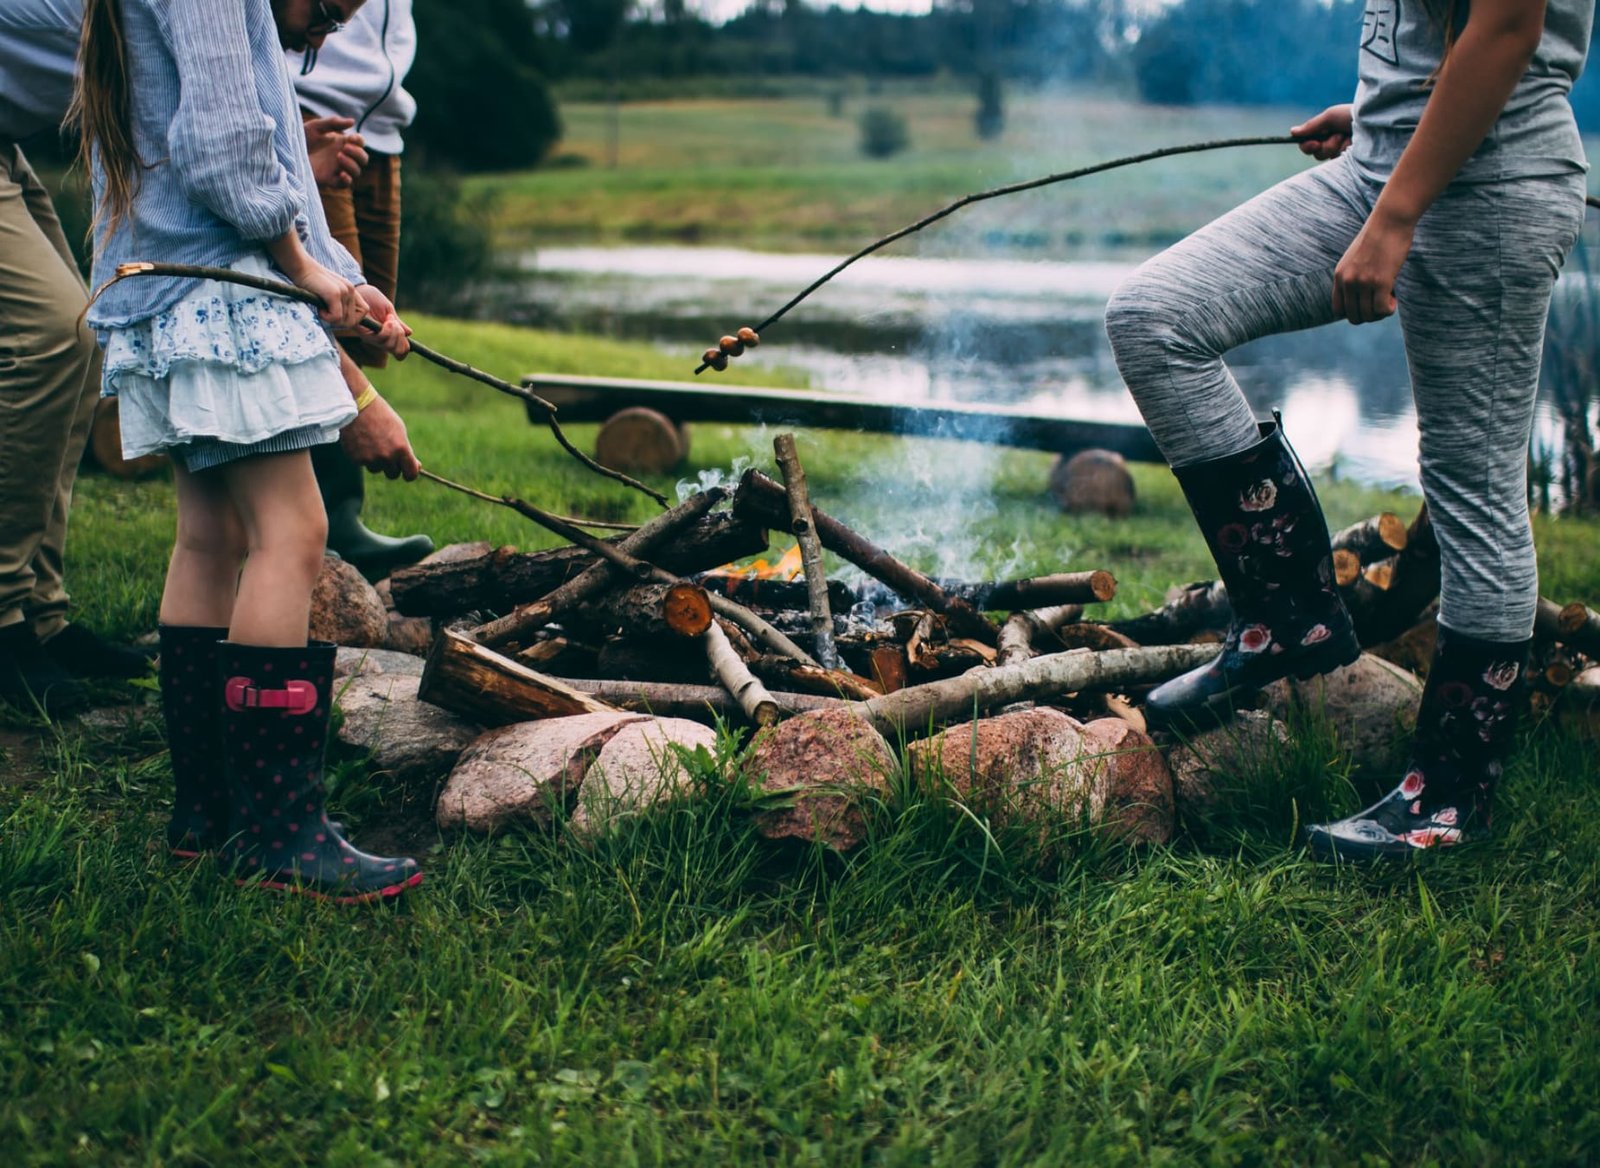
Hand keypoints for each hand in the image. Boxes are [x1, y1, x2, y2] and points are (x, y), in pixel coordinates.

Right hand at [294, 262, 364, 327]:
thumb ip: (339, 303)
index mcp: (351, 290)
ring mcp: (344, 291)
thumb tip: (342, 321)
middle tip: (326, 313)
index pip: (364, 311)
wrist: (300, 267)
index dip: (352, 318)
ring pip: (345, 321)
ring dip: (331, 320)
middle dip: (339, 322)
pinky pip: (336, 317)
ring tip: (321, 308)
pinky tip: (318, 308)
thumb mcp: (329, 292)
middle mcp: (350, 290)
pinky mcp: (334, 294)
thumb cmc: (310, 283)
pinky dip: (326, 317)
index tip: (337, 315)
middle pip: (354, 320)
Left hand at [304, 116, 367, 188]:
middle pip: (363, 159)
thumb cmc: (300, 139)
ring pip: (356, 171)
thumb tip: (353, 122)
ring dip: (352, 164)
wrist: (286, 153)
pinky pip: (345, 184)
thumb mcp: (315, 127)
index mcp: (341, 143)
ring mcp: (337, 169)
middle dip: (358, 153)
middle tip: (345, 147)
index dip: (359, 140)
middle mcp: (342, 157)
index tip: (351, 138)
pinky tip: (342, 174)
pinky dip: (347, 180)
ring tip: (338, 156)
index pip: (360, 143)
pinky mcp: (329, 180)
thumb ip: (333, 123)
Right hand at [340, 395, 421, 480]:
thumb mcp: (399, 431)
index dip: (410, 474)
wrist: (357, 405)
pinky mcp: (356, 459)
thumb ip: (406, 450)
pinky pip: (363, 464)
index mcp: (401, 449)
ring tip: (371, 442)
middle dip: (392, 467)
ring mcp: (371, 459)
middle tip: (387, 453)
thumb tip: (416, 467)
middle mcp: (386, 457)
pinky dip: (363, 456)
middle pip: (393, 474)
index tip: (408, 471)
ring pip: (376, 469)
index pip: (411, 474)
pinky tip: (361, 441)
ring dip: (376, 461)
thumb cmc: (381, 416)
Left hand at [355, 284, 411, 357]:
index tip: (405, 333)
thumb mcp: (389, 310)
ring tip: (390, 319)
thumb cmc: (373, 299)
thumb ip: (398, 323)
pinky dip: (388, 330)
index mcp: (387, 336)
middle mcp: (379, 340)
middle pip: (396, 351)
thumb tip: (409, 333)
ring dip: (395, 332)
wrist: (359, 289)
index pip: (399, 352)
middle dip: (400, 337)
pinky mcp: (364, 333)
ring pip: (388, 346)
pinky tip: (388, 319)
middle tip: (396, 323)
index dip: (405, 347)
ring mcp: (371, 338)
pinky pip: (380, 338)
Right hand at [1291, 104, 1353, 160]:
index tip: (1315, 143)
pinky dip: (1346, 151)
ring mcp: (1340, 152)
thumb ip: (1312, 125)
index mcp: (1324, 133)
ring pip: (1328, 157)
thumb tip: (1292, 132)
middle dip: (1327, 145)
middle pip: (1316, 154)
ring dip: (1338, 146)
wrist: (1374, 121)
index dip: (1307, 146)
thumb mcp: (1330, 117)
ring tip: (1350, 136)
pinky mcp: (1349, 160)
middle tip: (1338, 136)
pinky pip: (1339, 160)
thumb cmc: (1352, 114)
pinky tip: (1355, 144)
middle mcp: (1331, 143)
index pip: (1306, 145)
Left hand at [1332, 207, 1413, 324]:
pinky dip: (1389, 310)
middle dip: (1369, 315)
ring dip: (1381, 312)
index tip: (1366, 303)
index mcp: (1340, 275)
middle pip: (1354, 316)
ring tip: (1389, 298)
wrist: (1390, 220)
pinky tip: (1394, 299)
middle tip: (1381, 303)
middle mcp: (1348, 281)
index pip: (1338, 310)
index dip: (1353, 312)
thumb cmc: (1378, 237)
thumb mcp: (1356, 258)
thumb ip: (1353, 275)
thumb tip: (1361, 296)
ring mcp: (1363, 282)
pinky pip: (1382, 309)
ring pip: (1368, 315)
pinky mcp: (1380, 281)